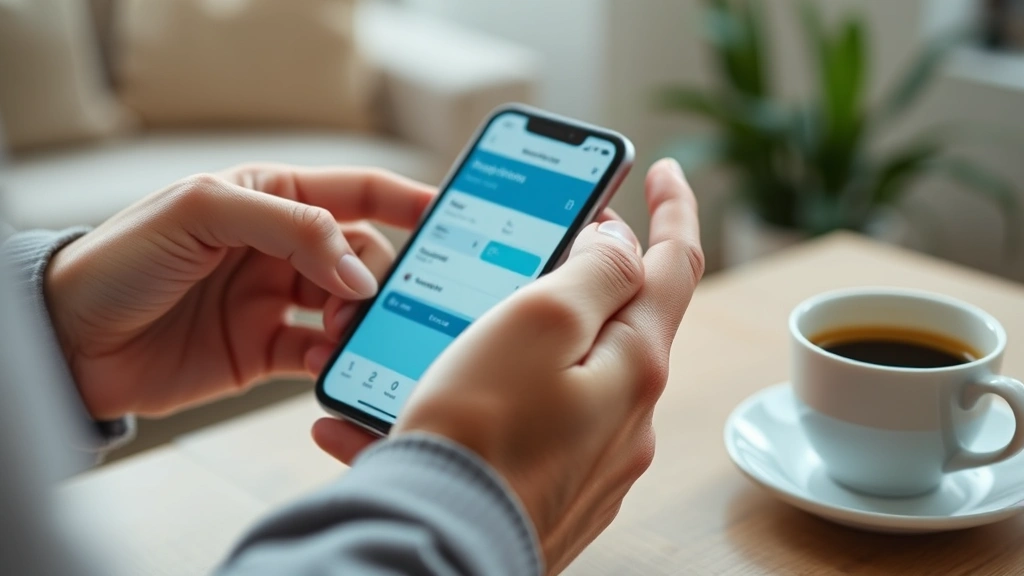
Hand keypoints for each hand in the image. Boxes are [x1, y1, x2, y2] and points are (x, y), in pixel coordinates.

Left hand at [46, 164, 433, 418]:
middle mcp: (280, 249)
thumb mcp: (203, 213)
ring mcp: (275, 301)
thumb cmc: (122, 259)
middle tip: (367, 301)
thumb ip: (293, 228)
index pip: (356, 192)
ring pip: (348, 307)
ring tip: (346, 334)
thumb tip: (361, 272)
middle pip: (362, 256)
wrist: (69, 340)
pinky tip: (328, 362)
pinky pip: (321, 353)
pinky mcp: (265, 351)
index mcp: (270, 199)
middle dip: (377, 277)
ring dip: (360, 320)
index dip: (406, 200)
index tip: (449, 216)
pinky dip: (335, 359)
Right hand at [311, 159, 703, 572]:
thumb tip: (620, 243)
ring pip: (567, 373)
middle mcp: (626, 416)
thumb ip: (593, 271)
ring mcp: (592, 459)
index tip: (666, 171)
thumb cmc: (479, 433)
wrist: (438, 545)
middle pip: (621, 321)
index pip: (675, 266)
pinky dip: (488, 402)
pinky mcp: (552, 490)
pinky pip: (527, 426)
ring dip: (522, 342)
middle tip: (545, 248)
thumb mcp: (539, 321)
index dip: (675, 209)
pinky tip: (427, 407)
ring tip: (460, 336)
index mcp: (634, 364)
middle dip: (586, 277)